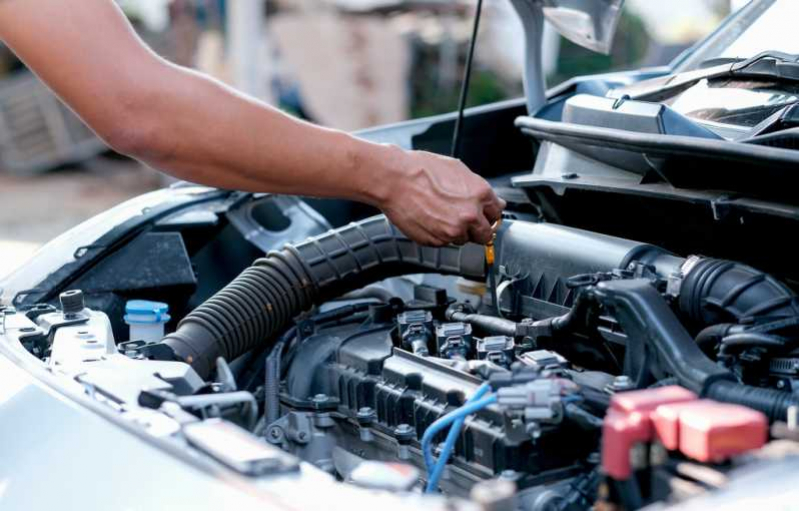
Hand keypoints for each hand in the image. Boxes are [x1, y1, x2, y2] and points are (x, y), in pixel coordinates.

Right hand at [376, 147, 505, 245]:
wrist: (394, 180)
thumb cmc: (420, 170)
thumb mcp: (457, 169)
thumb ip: (478, 188)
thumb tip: (493, 201)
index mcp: (480, 195)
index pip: (497, 214)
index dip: (489, 213)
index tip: (484, 214)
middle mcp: (469, 216)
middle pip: (485, 234)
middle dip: (478, 228)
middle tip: (465, 219)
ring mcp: (452, 232)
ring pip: (463, 239)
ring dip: (457, 231)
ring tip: (440, 213)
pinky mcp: (435, 241)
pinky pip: (444, 242)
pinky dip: (440, 234)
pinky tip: (430, 218)